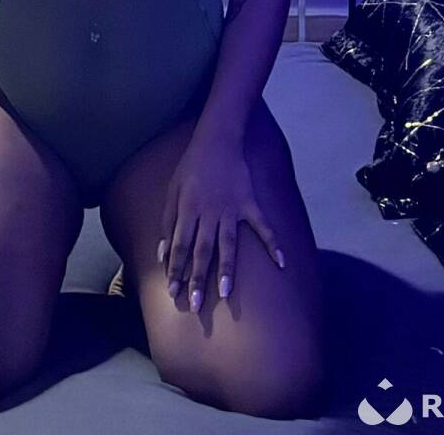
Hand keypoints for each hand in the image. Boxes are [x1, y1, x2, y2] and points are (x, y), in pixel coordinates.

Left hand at [157, 132, 285, 312]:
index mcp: (187, 209)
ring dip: (226, 269)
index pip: (180, 246)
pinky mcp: (250, 203)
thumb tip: (162, 254)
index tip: (174, 293)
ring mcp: (231, 209)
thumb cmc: (191, 167)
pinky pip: (263, 226)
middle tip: (195, 304)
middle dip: (197, 278)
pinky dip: (273, 244)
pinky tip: (281, 263)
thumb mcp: (172, 191)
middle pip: (202, 250)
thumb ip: (167, 223)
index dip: (176, 270)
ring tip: (226, 293)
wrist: (218, 139)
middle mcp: (209, 212)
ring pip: (228, 244)